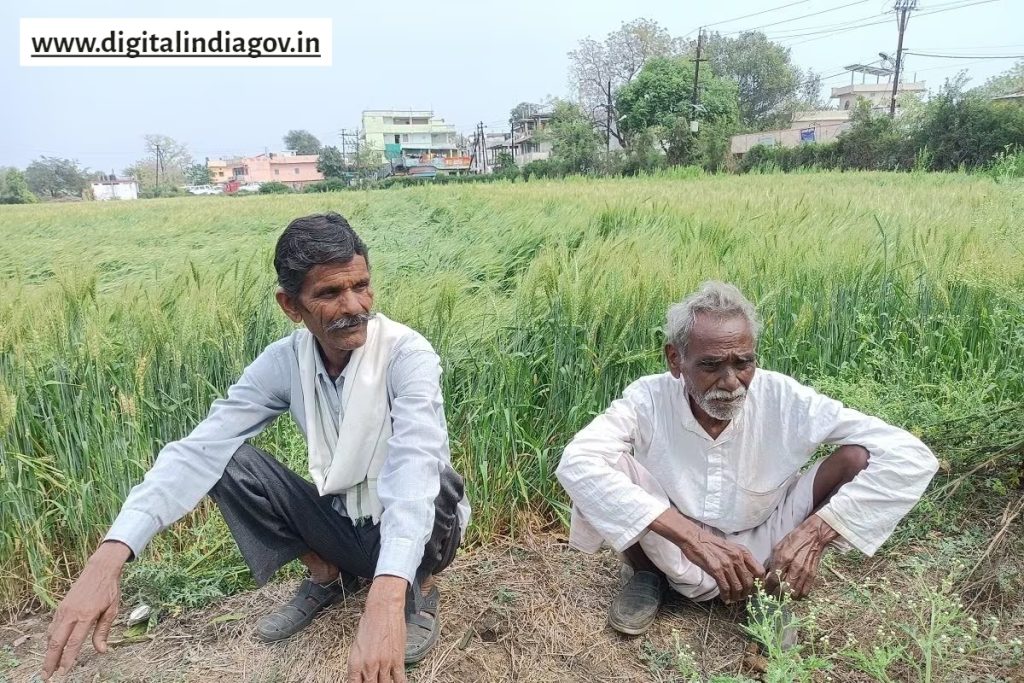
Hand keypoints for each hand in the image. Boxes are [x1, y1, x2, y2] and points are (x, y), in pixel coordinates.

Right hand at [42, 541, 130, 678]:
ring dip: (48, 652)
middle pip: (56, 642)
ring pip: (51, 635)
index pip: (73, 643)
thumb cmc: (109, 590)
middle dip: (50, 661)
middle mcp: (71, 614)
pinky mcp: (61, 607)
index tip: (64, 672)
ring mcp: (64, 610)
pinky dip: (50, 639)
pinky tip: (52, 648)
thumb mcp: (112, 610)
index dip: (68, 659)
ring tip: (48, 666)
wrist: (100, 569)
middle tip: (47, 676)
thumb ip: (103, 631)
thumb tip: (102, 650)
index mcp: (86, 615)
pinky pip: (53, 626)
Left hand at [346, 575, 406, 682]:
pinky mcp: (397, 660)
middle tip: (375, 681)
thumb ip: (359, 662)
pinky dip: (399, 682)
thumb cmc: (370, 622)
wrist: (383, 609)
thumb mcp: (357, 645)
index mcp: (355, 663)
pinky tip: (397, 682)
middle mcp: (369, 666)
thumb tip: (361, 674)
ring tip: (385, 681)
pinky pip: (399, 678)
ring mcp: (384, 664)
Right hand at [680, 530, 765, 602]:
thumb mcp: (731, 548)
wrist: (694, 538)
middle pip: (749, 582)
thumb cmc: (711, 544)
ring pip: (737, 587)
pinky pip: (725, 587)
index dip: (759, 583)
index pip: (759, 571)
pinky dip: (726, 596)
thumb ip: (740, 559)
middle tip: (742, 597)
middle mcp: (737, 557)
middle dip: (746, 593)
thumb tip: (747, 576)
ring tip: (733, 599)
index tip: (754, 589)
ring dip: (736, 596)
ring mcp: (726, 564)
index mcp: (743, 552)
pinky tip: (725, 598)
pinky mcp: (716, 569)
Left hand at [765, 513, 837, 598]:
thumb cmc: (793, 540)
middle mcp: (794, 567)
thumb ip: (772, 563)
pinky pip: (805, 592)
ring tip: (781, 595)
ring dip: (786, 597)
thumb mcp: (778, 548)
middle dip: (776, 595)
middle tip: (772, 595)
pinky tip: (793, 593)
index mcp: (783, 558)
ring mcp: (805, 572)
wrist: (813, 536)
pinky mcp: (812, 575)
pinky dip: (798, 595)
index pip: (773, 579)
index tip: (764, 590)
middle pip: (784, 590)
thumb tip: (767, 576)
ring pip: (794, 593)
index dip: (767, 587)